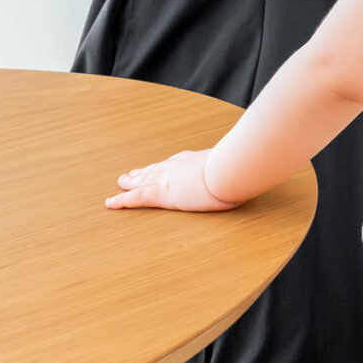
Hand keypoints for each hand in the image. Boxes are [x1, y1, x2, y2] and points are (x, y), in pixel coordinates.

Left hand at [107, 149, 233, 210]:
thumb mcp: (239, 167)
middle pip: (155, 169)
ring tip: (120, 182)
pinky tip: (110, 202)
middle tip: (130, 173)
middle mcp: (179, 166)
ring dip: (130, 181)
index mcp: (197, 160)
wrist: (230, 171)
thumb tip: (252, 168)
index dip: (164, 165)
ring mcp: (168, 179)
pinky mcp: (162, 194)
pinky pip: (136, 198)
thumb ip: (238, 168)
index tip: (159, 166)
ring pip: (143, 180)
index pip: (176, 162)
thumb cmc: (239, 169)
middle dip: (143, 172)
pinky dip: (122, 200)